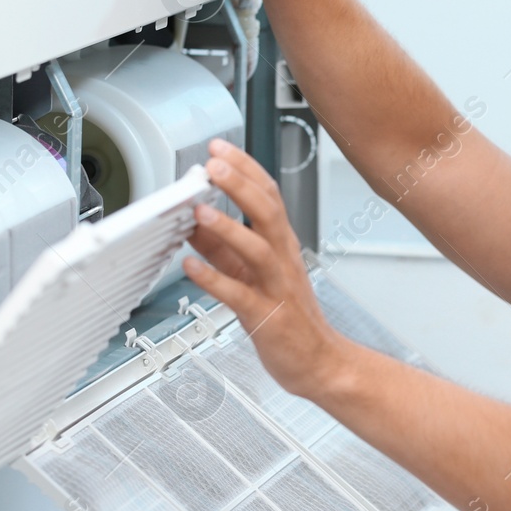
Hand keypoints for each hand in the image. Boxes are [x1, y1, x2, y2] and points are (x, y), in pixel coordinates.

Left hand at [181, 138, 345, 399]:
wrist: (318, 362)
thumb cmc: (288, 316)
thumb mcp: (251, 273)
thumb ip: (221, 247)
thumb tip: (192, 221)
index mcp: (281, 243)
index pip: (268, 194)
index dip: (245, 168)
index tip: (219, 149)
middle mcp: (282, 259)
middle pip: (267, 211)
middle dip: (239, 184)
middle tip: (212, 164)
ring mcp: (277, 287)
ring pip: (257, 249)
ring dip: (227, 228)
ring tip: (200, 211)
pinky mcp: (267, 316)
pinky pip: (239, 295)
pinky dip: (214, 280)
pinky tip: (191, 267)